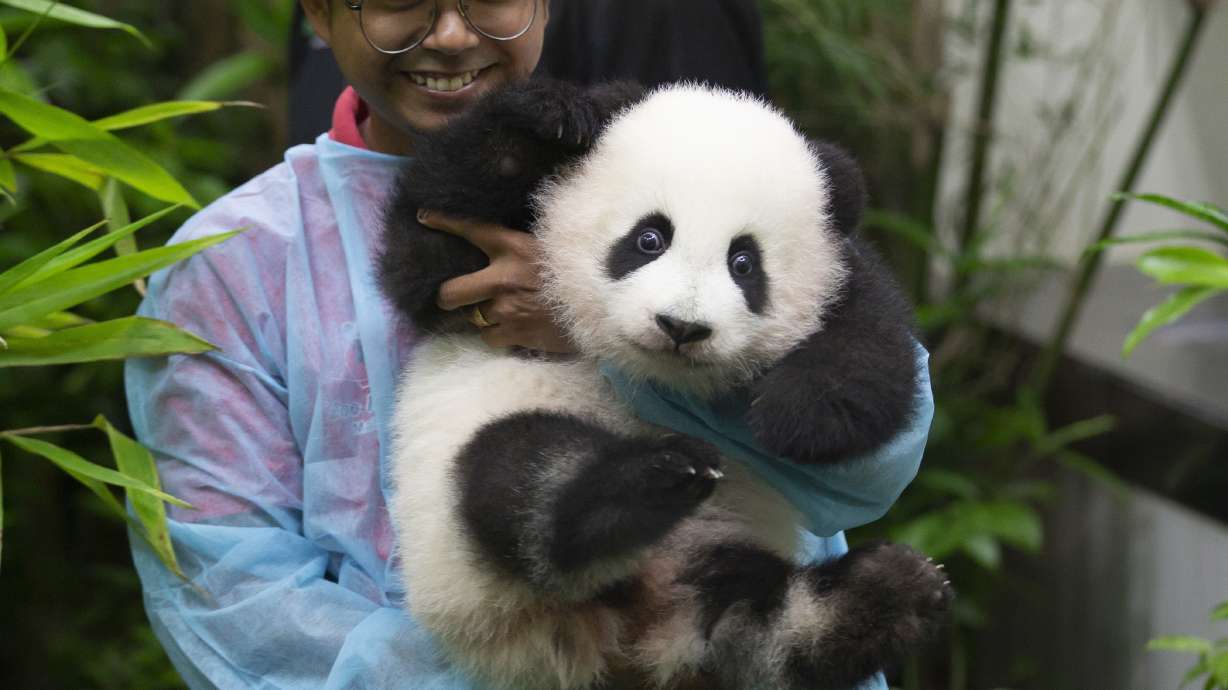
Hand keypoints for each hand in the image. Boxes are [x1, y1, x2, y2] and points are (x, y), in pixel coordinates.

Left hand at [420, 210, 574, 352]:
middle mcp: (503, 278)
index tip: (424, 217)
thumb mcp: (552, 247)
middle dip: (448, 297)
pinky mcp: (515, 334)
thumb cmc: (578, 272)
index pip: (471, 229)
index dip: (443, 222)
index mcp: (514, 247)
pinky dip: (498, 334)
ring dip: (481, 316)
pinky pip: (491, 337)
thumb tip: (504, 242)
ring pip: (472, 318)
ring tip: (498, 313)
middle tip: (452, 297)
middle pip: (450, 293)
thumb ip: (524, 246)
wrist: (601, 306)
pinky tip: (512, 328)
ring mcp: (506, 309)